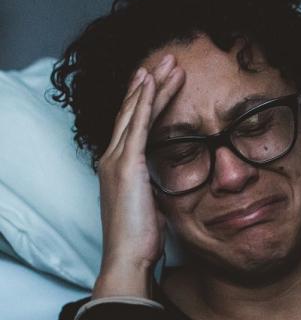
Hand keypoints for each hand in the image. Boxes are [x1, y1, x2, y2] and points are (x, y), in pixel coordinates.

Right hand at [92, 55, 184, 298]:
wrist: (129, 258)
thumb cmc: (141, 238)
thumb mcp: (151, 204)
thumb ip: (155, 185)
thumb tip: (168, 179)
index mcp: (119, 167)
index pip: (132, 124)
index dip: (145, 100)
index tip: (159, 80)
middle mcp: (112, 158)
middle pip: (132, 111)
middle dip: (150, 83)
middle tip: (166, 60)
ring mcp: (117, 160)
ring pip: (135, 111)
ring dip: (152, 84)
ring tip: (168, 62)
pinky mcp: (127, 165)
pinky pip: (137, 124)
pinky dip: (146, 101)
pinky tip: (154, 82)